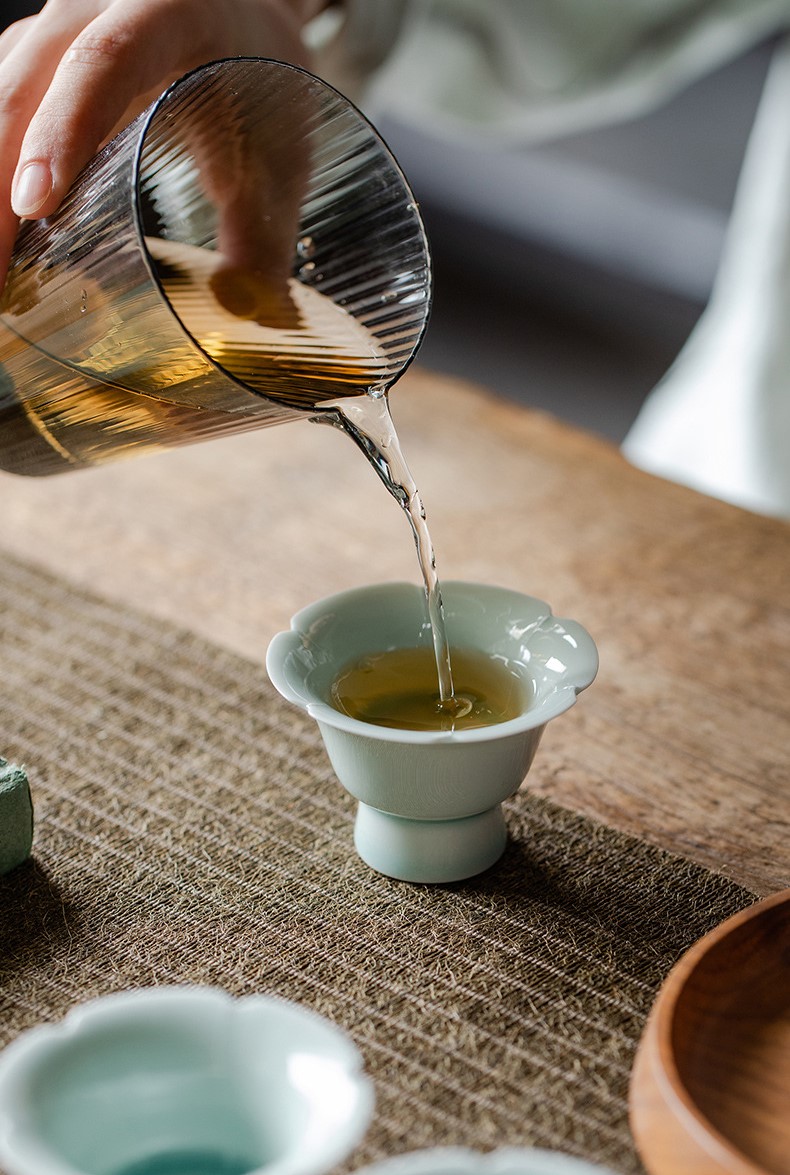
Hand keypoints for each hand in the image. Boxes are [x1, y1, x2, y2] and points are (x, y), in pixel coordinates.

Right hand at [0, 0, 324, 291]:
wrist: (243, 13)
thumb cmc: (261, 81)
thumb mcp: (277, 150)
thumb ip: (262, 230)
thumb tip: (248, 315)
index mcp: (169, 12)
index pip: (102, 63)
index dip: (63, 131)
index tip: (34, 206)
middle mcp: (96, 6)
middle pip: (24, 85)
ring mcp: (56, 28)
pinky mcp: (34, 56)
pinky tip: (1, 233)